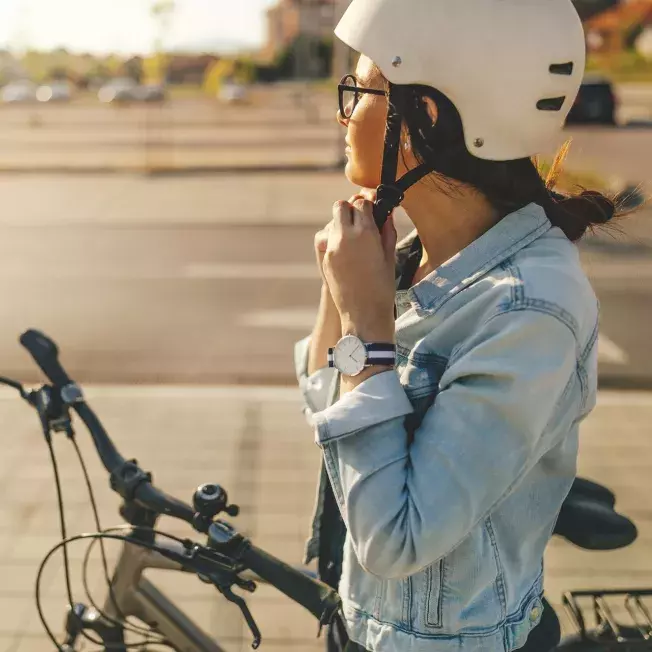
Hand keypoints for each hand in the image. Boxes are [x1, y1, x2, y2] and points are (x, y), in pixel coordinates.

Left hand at [323, 197, 396, 342]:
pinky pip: (328, 239)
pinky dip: (336, 240)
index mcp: (366, 233)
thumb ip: (387, 231)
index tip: (373, 211)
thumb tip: (387, 214)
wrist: (364, 314)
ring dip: (342, 224)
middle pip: (341, 207)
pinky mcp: (325, 259)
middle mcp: (345, 237)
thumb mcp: (390, 257)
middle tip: (361, 221)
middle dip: (351, 210)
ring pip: (332, 222)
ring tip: (355, 238)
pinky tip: (349, 252)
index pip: (362, 203)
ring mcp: (332, 248)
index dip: (368, 206)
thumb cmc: (383, 288)